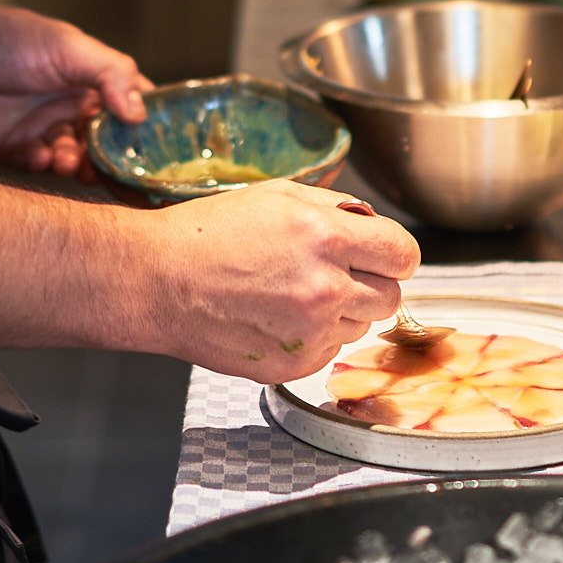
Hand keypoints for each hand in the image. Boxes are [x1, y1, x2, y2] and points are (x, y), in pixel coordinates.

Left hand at [0, 0, 150, 178]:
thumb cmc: (12, 38)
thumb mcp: (69, 47)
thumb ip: (110, 73)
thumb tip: (140, 114)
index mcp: (91, 80)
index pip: (129, 107)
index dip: (143, 128)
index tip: (153, 149)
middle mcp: (69, 105)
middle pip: (102, 141)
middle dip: (106, 157)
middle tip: (105, 168)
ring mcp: (41, 126)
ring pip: (70, 156)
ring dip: (73, 162)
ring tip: (66, 160)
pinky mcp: (11, 146)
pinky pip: (35, 164)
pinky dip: (41, 164)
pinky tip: (39, 156)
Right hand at [139, 179, 419, 383]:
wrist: (158, 281)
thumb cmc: (208, 235)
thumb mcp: (278, 195)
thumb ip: (335, 209)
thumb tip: (370, 225)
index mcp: (326, 238)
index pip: (404, 253)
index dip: (394, 251)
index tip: (383, 253)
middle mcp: (325, 289)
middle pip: (392, 296)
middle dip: (371, 281)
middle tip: (334, 270)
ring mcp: (310, 333)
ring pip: (363, 325)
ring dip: (343, 309)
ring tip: (294, 290)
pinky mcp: (293, 366)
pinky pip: (330, 349)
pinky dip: (315, 335)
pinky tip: (279, 314)